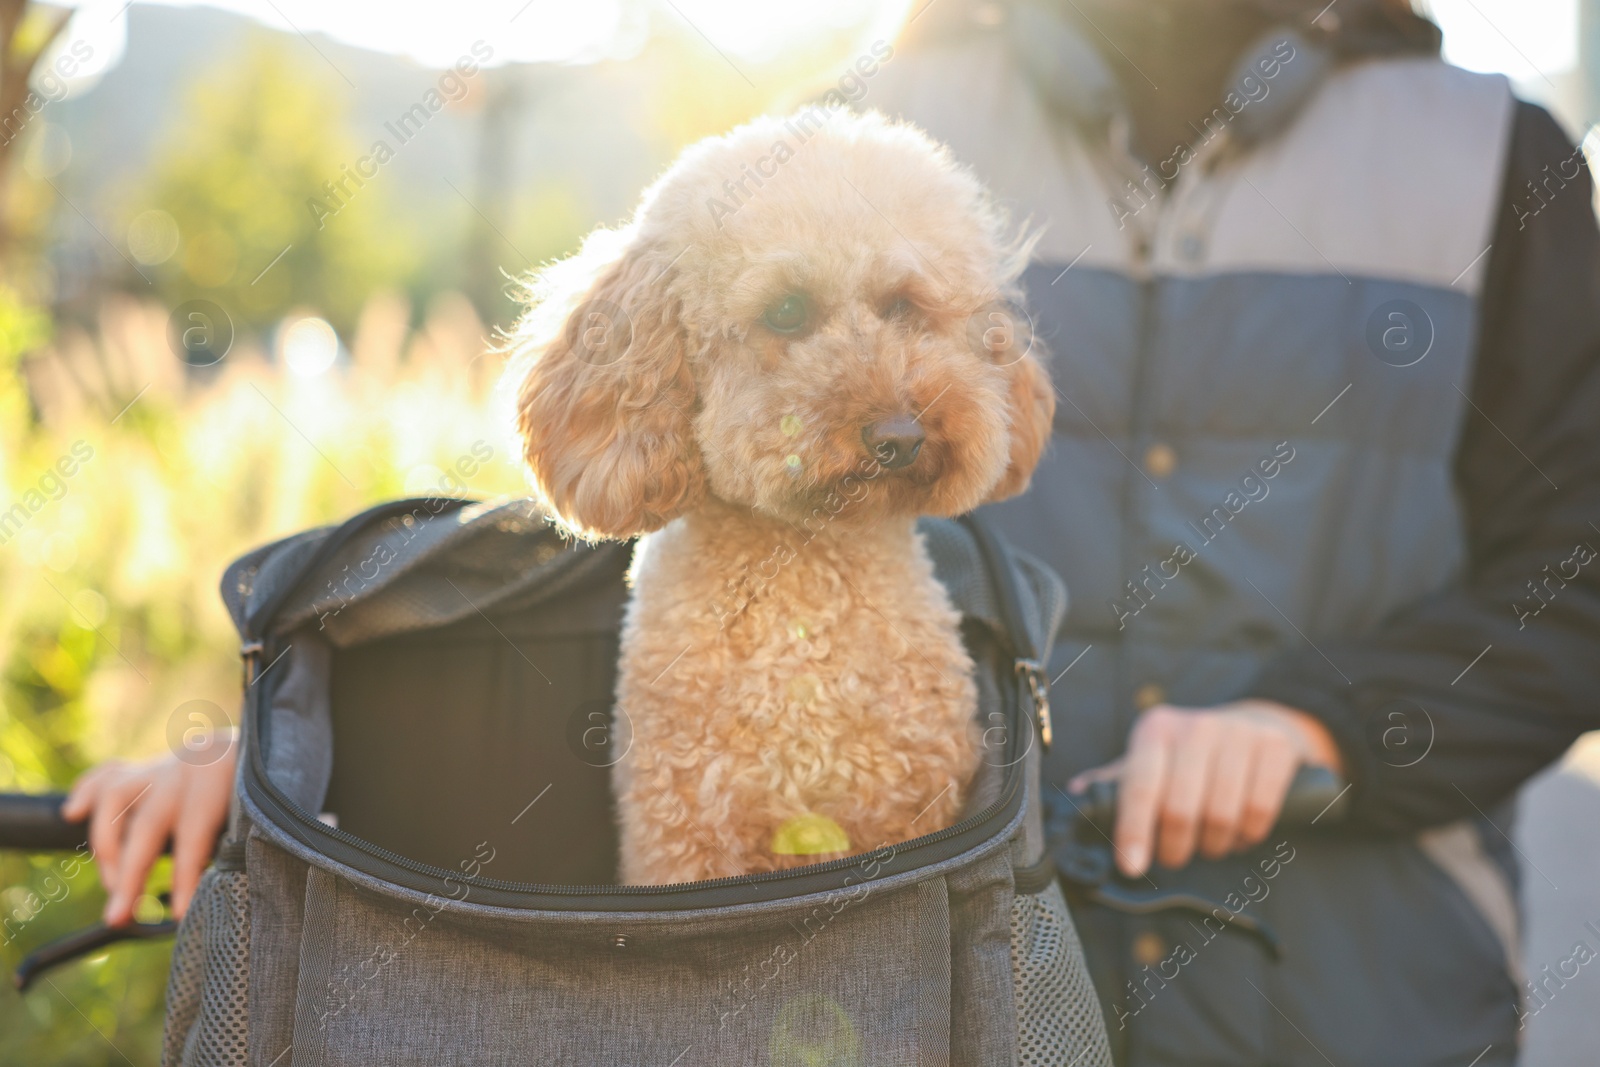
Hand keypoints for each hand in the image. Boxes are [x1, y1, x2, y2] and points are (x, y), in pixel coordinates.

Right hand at [61, 731, 237, 925]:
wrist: (248, 748)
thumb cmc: (250, 792)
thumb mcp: (249, 814)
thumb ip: (232, 844)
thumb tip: (213, 893)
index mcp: (215, 783)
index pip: (195, 836)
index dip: (186, 877)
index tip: (180, 915)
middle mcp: (181, 772)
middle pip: (147, 824)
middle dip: (130, 876)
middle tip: (117, 918)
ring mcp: (158, 766)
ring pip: (117, 796)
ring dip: (105, 843)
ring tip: (109, 883)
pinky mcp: (142, 767)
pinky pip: (105, 775)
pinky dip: (85, 792)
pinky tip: (72, 814)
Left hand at [1068, 700, 1341, 877]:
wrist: (1262, 724)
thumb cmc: (1194, 753)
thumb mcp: (1152, 758)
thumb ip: (1117, 781)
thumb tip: (1077, 795)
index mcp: (1155, 729)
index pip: (1140, 786)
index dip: (1133, 831)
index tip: (1131, 866)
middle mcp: (1195, 726)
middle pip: (1180, 809)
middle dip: (1175, 848)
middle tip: (1175, 856)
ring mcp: (1239, 734)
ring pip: (1221, 815)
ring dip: (1213, 844)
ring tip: (1210, 843)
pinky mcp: (1276, 748)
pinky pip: (1259, 810)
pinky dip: (1248, 834)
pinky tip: (1240, 833)